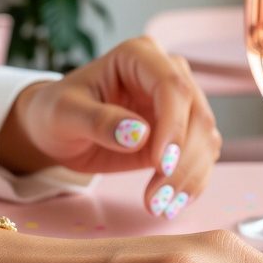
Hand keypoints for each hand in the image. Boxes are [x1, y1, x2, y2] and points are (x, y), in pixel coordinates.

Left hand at [0, 36, 222, 217]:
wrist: (57, 131)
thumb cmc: (56, 112)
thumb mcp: (65, 114)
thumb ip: (99, 121)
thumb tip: (139, 134)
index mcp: (139, 55)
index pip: (172, 86)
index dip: (173, 126)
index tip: (160, 165)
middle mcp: (167, 73)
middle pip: (197, 114)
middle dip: (183, 161)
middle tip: (158, 200)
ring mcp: (179, 104)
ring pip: (205, 138)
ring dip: (189, 177)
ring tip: (160, 207)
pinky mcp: (182, 133)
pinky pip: (201, 156)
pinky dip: (191, 182)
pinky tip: (171, 204)